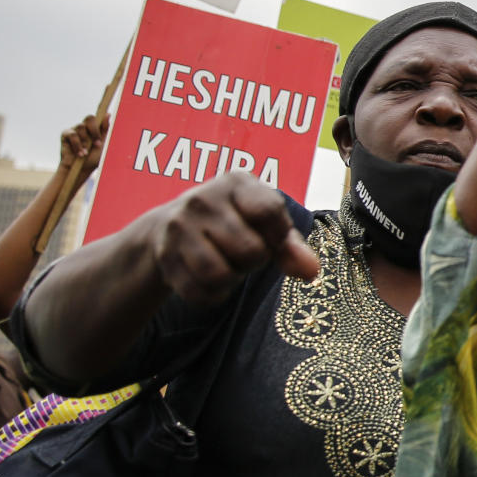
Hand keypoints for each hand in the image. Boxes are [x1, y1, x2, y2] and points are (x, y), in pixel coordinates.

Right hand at [59, 115, 107, 176]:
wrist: (81, 169)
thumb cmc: (93, 158)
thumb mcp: (102, 144)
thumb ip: (105, 130)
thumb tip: (108, 114)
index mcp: (94, 128)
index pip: (98, 117)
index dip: (101, 114)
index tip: (109, 113)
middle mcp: (84, 127)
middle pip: (90, 118)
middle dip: (95, 130)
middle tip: (97, 143)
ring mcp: (74, 129)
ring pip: (81, 127)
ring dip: (85, 142)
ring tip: (86, 153)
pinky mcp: (65, 134)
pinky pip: (72, 134)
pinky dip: (77, 145)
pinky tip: (79, 153)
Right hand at [146, 174, 318, 305]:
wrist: (171, 227)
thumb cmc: (235, 223)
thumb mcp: (266, 225)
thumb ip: (292, 247)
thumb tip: (312, 272)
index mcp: (236, 182)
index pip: (268, 212)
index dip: (278, 235)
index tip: (272, 236)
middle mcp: (203, 199)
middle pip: (250, 251)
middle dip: (255, 260)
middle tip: (244, 251)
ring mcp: (179, 227)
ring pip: (219, 275)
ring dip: (231, 279)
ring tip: (227, 263)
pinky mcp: (165, 257)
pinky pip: (199, 293)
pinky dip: (213, 294)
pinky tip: (209, 277)